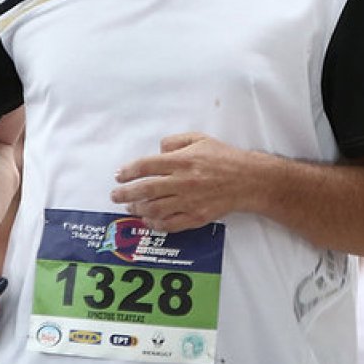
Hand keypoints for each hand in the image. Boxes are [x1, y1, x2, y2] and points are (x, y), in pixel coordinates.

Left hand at [111, 133, 249, 230]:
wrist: (248, 180)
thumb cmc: (224, 158)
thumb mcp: (200, 139)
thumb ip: (175, 142)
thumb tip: (157, 152)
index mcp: (182, 161)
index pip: (146, 166)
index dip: (128, 171)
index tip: (119, 175)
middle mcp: (182, 182)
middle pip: (145, 190)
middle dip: (125, 194)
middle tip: (115, 195)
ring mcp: (189, 202)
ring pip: (154, 209)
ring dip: (138, 209)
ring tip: (131, 207)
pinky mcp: (196, 217)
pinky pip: (170, 224)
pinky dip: (156, 224)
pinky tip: (149, 220)